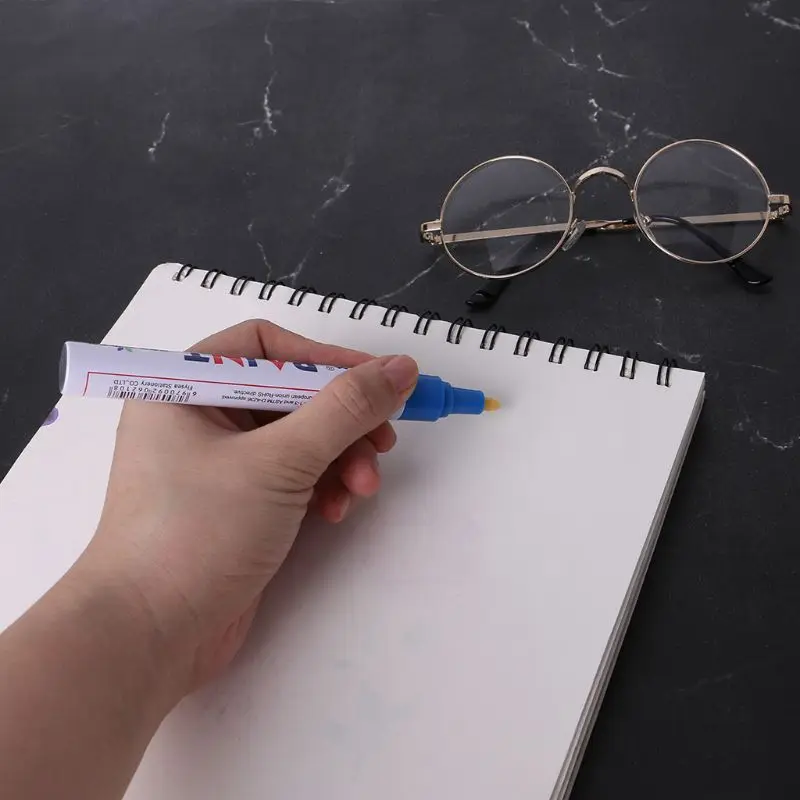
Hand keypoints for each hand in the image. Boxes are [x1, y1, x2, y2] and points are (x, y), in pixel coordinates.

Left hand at [83, 320, 418, 697]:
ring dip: (338, 458)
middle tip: (382, 442)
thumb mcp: (280, 461)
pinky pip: (290, 478)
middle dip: (341, 421)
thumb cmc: (199, 531)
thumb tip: (401, 367)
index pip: (267, 347)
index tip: (377, 383)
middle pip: (290, 395)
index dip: (326, 360)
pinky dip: (320, 488)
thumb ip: (346, 409)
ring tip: (361, 488)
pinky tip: (334, 512)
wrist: (148, 637)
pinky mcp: (236, 506)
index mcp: (186, 387)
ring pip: (297, 440)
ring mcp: (217, 465)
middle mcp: (199, 418)